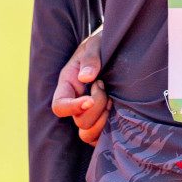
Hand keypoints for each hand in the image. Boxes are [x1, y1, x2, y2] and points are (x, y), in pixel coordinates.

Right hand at [51, 29, 109, 144]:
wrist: (122, 47)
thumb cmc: (105, 43)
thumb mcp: (96, 43)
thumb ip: (91, 57)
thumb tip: (86, 77)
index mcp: (68, 85)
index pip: (59, 106)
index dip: (73, 107)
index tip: (91, 98)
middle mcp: (76, 102)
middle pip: (79, 121)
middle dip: (97, 107)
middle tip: (106, 87)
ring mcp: (89, 113)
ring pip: (88, 134)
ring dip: (104, 119)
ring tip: (113, 99)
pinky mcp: (103, 120)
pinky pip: (101, 138)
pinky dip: (111, 129)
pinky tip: (119, 110)